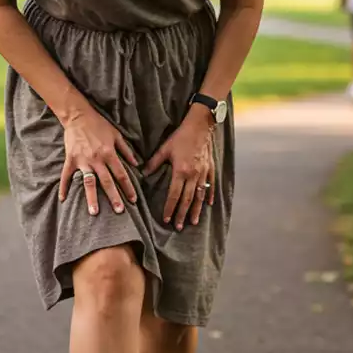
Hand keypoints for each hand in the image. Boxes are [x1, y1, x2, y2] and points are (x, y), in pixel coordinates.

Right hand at [58, 108, 138, 215]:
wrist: (78, 115)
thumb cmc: (99, 125)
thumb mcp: (116, 135)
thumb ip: (126, 150)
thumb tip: (137, 164)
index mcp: (109, 153)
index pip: (121, 174)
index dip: (128, 187)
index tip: (133, 200)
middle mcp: (97, 159)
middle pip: (107, 182)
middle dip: (114, 197)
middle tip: (119, 211)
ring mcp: (82, 160)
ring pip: (88, 182)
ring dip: (91, 198)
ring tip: (94, 212)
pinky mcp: (70, 159)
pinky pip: (66, 176)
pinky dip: (64, 187)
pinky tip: (63, 199)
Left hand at [143, 113, 214, 230]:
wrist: (200, 126)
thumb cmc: (181, 136)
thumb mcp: (165, 149)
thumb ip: (154, 163)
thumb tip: (143, 173)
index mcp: (181, 171)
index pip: (174, 195)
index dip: (170, 208)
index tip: (167, 219)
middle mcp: (193, 175)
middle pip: (187, 200)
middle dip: (182, 214)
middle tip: (179, 227)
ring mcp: (203, 173)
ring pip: (199, 196)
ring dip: (196, 210)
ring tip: (193, 221)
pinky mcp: (209, 168)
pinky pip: (210, 185)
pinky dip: (208, 196)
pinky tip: (207, 205)